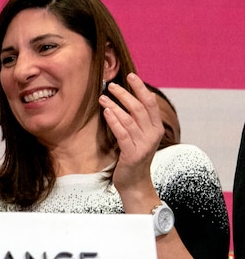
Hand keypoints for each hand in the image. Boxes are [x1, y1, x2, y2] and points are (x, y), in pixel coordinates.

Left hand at [100, 73, 159, 195]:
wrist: (135, 183)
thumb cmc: (133, 157)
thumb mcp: (139, 137)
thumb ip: (136, 121)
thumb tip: (127, 99)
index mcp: (156, 128)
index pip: (150, 103)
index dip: (141, 88)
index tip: (131, 76)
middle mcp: (153, 134)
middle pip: (139, 108)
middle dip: (125, 94)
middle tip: (110, 85)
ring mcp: (144, 144)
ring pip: (129, 119)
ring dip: (114, 106)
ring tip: (102, 97)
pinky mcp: (133, 154)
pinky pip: (123, 133)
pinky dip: (114, 121)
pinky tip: (106, 112)